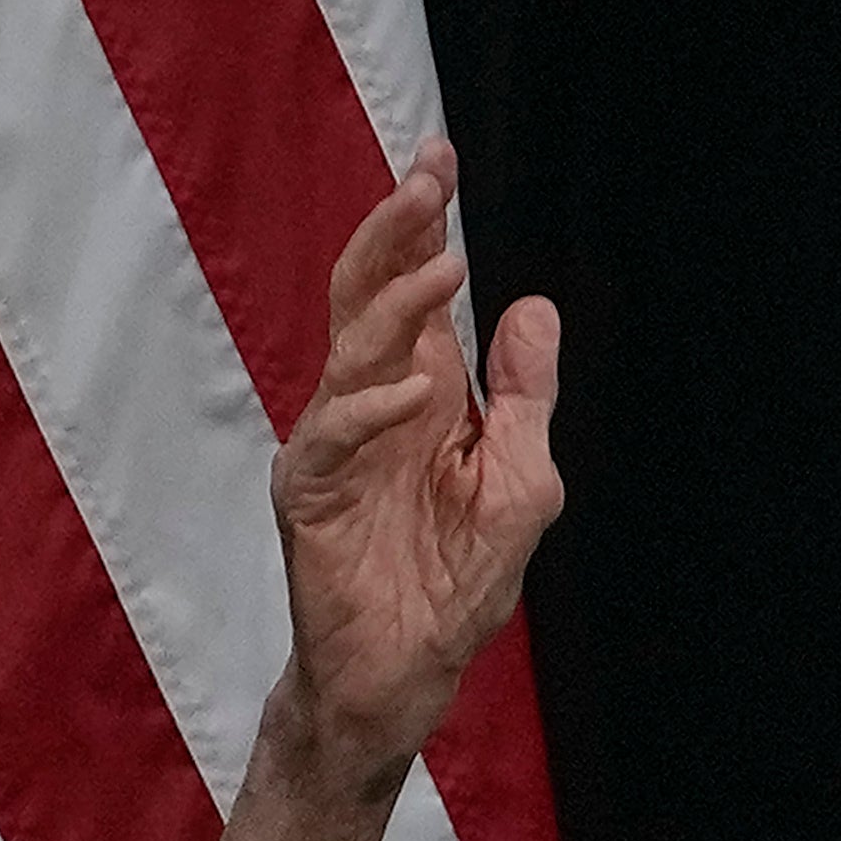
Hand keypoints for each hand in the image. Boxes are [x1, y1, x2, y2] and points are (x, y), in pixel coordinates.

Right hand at [173, 138, 566, 840]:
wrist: (402, 683)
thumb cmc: (453, 590)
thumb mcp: (520, 481)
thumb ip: (524, 400)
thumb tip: (530, 307)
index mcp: (419, 397)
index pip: (413, 292)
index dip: (420, 226)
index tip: (439, 158)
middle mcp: (370, 411)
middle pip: (368, 298)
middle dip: (395, 233)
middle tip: (427, 176)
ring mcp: (334, 452)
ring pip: (347, 352)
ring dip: (393, 304)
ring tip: (441, 260)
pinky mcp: (310, 501)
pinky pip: (331, 440)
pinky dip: (372, 412)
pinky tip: (416, 395)